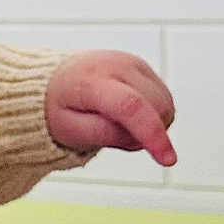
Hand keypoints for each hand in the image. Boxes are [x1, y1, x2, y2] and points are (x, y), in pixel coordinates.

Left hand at [45, 50, 176, 165]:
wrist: (56, 80)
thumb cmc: (59, 106)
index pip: (131, 106)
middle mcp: (116, 65)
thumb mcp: (68, 129)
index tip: (168, 160)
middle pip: (156, 108)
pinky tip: (126, 113)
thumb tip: (137, 136)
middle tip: (112, 135)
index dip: (152, 134)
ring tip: (115, 122)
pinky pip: (163, 98)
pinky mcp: (143, 67)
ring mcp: (132, 63)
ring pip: (165, 104)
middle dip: (145, 133)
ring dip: (150, 124)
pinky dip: (152, 114)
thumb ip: (102, 134)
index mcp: (91, 81)